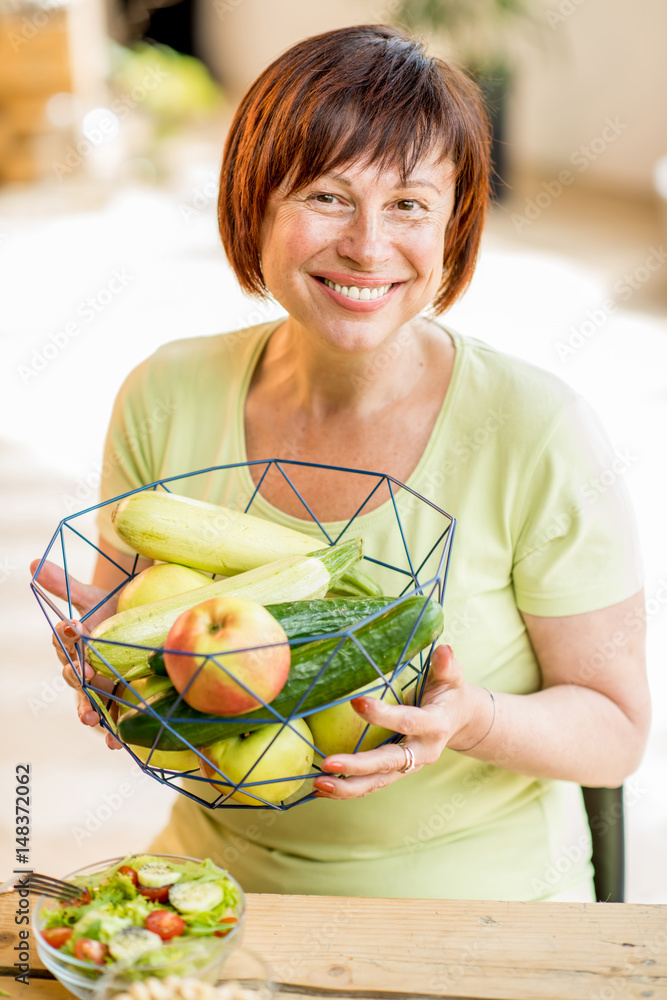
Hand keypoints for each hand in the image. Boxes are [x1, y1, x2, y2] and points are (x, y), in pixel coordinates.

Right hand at [30, 558, 122, 748]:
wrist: (132, 627)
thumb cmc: (108, 612)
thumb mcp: (90, 598)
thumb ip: (63, 585)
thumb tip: (33, 564)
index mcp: (71, 644)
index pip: (63, 641)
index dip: (65, 636)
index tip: (72, 627)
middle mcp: (80, 669)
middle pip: (73, 674)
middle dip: (77, 675)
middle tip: (83, 674)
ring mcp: (98, 688)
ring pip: (88, 701)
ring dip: (88, 711)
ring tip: (91, 718)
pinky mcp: (117, 702)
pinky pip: (112, 719)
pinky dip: (112, 732)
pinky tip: (115, 743)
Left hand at [312, 645, 486, 799]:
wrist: (459, 722)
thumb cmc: (449, 693)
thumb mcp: (451, 678)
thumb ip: (446, 666)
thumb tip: (443, 649)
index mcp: (435, 726)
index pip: (407, 722)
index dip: (383, 715)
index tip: (355, 702)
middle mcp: (422, 752)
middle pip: (388, 762)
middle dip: (358, 766)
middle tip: (329, 763)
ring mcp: (409, 767)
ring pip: (377, 782)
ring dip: (347, 786)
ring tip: (318, 784)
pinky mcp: (397, 773)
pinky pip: (371, 784)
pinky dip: (347, 789)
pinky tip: (321, 788)